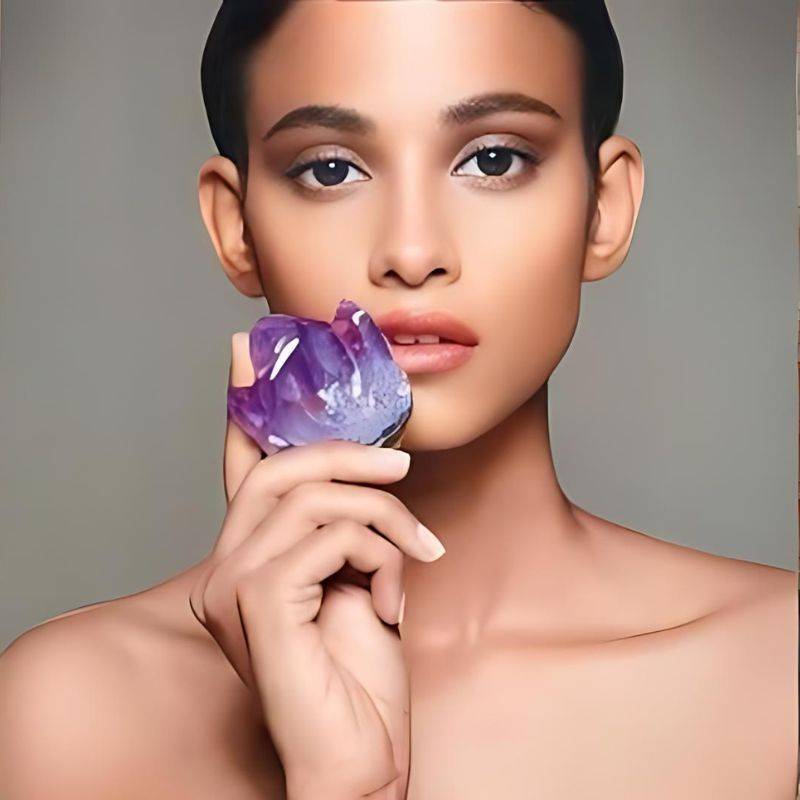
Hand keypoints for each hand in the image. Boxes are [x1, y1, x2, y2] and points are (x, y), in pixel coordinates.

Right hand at [189, 333, 444, 799]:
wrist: (359, 755)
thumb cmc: (359, 673)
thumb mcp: (360, 580)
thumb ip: (347, 528)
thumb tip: (374, 471)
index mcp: (248, 559)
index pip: (241, 468)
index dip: (244, 406)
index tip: (247, 350)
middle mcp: (225, 568)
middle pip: (279, 468)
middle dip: (348, 455)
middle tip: (401, 467)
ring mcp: (233, 585)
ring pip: (312, 495)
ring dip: (382, 514)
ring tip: (419, 549)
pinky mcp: (257, 603)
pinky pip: (330, 536)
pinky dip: (378, 554)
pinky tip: (391, 598)